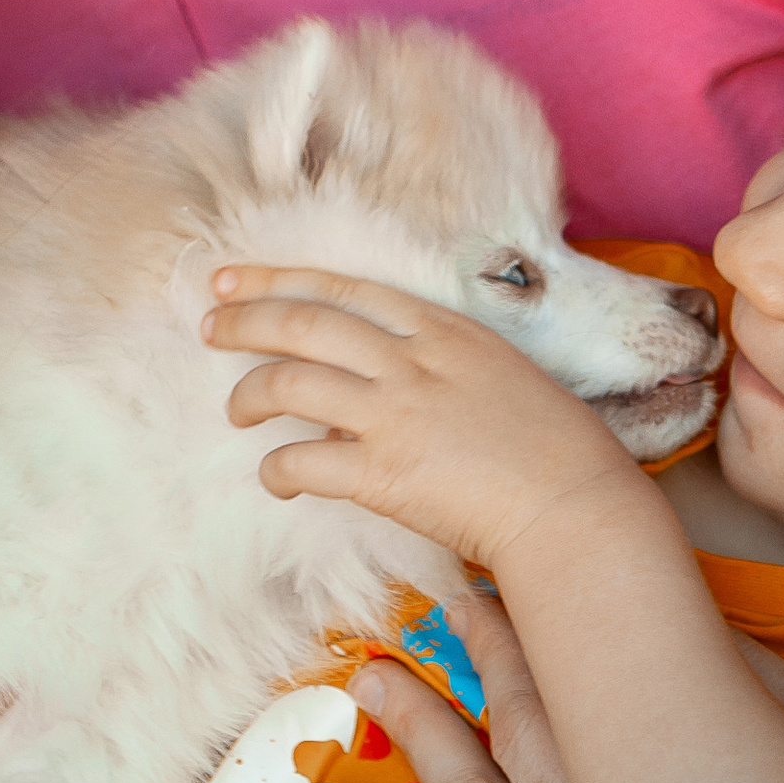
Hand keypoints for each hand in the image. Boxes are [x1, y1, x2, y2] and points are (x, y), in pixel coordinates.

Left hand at [206, 267, 643, 566]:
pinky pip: (302, 461)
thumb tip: (392, 372)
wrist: (575, 505)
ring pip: (290, 382)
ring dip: (250, 394)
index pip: (344, 289)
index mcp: (443, 330)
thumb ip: (443, 363)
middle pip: (303, 323)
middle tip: (209, 327)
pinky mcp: (383, 474)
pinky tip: (276, 477)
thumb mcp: (501, 373)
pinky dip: (277, 468)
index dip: (279, 280)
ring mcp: (395, 414)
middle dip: (243, 319)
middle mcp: (411, 361)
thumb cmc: (555, 447)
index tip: (233, 278)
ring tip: (237, 410)